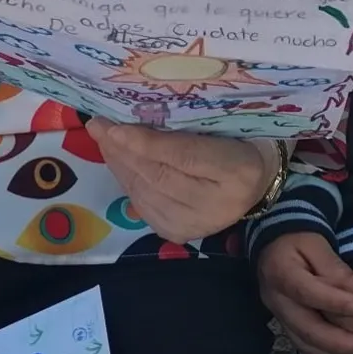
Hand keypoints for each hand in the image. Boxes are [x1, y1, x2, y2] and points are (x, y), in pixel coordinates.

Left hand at [85, 119, 276, 242]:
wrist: (255, 184)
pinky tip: (118, 161)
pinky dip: (127, 181)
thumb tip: (138, 118)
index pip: (183, 157)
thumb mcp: (221, 126)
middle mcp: (217, 205)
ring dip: (119, 164)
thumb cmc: (237, 144)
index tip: (115, 127)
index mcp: (236, 170)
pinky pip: (143, 205)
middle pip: (158, 175)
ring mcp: (196, 226)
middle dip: (122, 150)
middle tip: (97, 125)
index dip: (146, 143)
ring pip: (145, 192)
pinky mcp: (178, 234)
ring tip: (103, 139)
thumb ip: (187, 125)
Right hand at [258, 233, 352, 353]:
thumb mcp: (316, 242)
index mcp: (280, 272)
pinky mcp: (289, 328)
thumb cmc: (299, 240)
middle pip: (307, 328)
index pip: (307, 292)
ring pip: (308, 345)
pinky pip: (309, 349)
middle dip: (341, 342)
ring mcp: (281, 318)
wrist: (275, 246)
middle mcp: (276, 300)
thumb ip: (332, 266)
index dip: (334, 301)